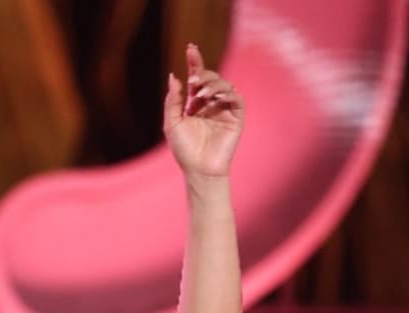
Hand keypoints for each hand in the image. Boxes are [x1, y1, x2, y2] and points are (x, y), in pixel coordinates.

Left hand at [164, 44, 242, 179]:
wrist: (199, 169)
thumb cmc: (184, 149)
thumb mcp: (172, 123)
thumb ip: (173, 100)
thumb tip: (174, 77)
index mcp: (195, 103)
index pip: (197, 77)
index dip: (194, 62)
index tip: (190, 48)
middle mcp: (210, 103)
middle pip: (211, 78)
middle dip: (202, 76)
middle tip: (193, 84)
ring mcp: (224, 109)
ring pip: (224, 85)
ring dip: (213, 85)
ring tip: (201, 94)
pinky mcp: (236, 117)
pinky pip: (236, 98)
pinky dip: (227, 93)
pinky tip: (217, 97)